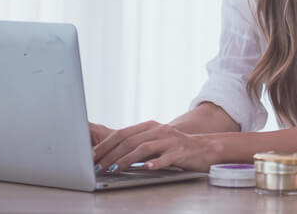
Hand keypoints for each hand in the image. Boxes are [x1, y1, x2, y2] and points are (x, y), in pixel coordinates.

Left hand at [92, 120, 216, 172]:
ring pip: (144, 148)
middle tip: (97, 166)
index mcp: (150, 126)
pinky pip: (166, 157)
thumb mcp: (155, 142)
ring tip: (113, 169)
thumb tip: (110, 156)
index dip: (106, 144)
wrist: (204, 148)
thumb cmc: (175, 148)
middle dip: (110, 154)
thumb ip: (137, 145)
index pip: (123, 133)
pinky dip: (155, 162)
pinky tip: (146, 167)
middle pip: (130, 140)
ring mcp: (170, 140)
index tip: (92, 156)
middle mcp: (159, 130)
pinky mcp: (180, 152)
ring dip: (126, 160)